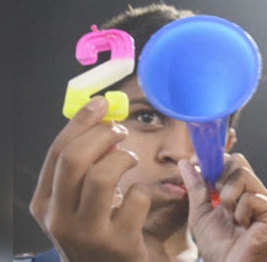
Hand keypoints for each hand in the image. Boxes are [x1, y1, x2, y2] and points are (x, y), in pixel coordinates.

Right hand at [29, 97, 150, 261]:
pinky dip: (142, 191)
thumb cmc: (99, 230)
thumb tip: (103, 121)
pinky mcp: (117, 243)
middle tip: (121, 133)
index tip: (101, 103)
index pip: (57, 152)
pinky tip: (138, 199)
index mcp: (45, 204)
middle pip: (73, 159)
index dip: (81, 122)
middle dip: (102, 135)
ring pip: (101, 177)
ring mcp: (86, 233)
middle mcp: (58, 219)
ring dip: (123, 159)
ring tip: (131, 161)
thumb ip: (84, 167)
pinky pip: (134, 198)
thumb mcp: (79, 202)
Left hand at [180, 153, 266, 261]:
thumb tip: (184, 162)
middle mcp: (254, 191)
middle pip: (238, 162)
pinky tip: (243, 226)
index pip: (231, 160)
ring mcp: (265, 200)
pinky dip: (240, 213)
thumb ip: (196, 187)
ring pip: (243, 175)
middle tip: (218, 201)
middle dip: (220, 179)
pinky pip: (251, 197)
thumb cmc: (218, 247)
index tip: (200, 172)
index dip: (214, 162)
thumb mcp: (200, 213)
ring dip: (228, 197)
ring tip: (231, 217)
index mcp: (240, 189)